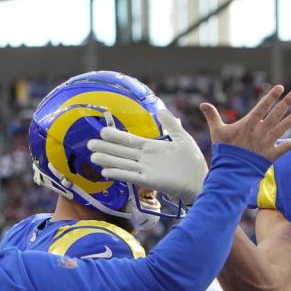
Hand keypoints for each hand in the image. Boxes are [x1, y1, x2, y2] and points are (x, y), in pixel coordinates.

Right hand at [88, 109, 207, 204]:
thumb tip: (161, 110)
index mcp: (152, 148)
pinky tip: (106, 172)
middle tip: (89, 144)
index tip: (103, 130)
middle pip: (122, 152)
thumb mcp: (182, 138)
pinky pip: (131, 176)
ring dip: (107, 161)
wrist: (200, 180)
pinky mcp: (150, 181)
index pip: (130, 140)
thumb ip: (171, 124)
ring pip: (122, 164)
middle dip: (106, 148)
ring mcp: (146, 170)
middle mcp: (146, 159)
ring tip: (92, 157)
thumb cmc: (192, 162)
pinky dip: (118, 174)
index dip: (116, 136)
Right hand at [200, 85, 290, 161]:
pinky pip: (285, 149)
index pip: (262, 107)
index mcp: (248, 125)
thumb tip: (202, 104)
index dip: (271, 97)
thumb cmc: (224, 151)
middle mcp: (260, 132)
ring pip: (282, 128)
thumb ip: (212, 117)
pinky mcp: (271, 156)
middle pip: (275, 115)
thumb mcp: (217, 132)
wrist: (230, 171)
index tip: (280, 87)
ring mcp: (266, 143)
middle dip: (285, 103)